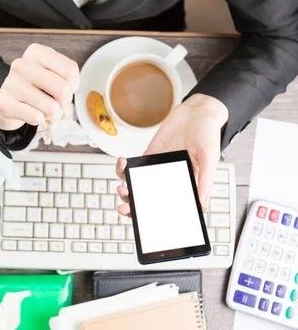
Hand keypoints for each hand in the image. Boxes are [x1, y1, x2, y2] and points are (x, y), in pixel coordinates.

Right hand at [0, 43, 78, 129]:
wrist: (8, 98)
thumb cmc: (38, 84)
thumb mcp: (54, 71)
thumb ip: (69, 76)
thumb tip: (67, 91)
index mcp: (36, 52)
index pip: (71, 71)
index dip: (73, 84)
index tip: (63, 84)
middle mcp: (21, 64)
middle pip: (63, 89)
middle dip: (64, 100)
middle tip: (54, 99)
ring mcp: (10, 84)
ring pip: (51, 107)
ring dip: (50, 110)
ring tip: (39, 104)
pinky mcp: (3, 103)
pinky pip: (36, 118)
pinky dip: (37, 118)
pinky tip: (28, 110)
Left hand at [116, 93, 228, 214]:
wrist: (196, 111)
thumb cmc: (207, 133)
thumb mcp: (210, 156)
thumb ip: (205, 179)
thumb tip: (202, 203)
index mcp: (187, 184)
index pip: (172, 208)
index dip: (158, 217)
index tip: (146, 223)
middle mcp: (171, 179)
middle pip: (151, 200)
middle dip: (135, 207)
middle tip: (126, 209)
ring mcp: (158, 168)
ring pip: (139, 186)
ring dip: (127, 191)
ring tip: (122, 190)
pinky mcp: (150, 155)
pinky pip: (134, 167)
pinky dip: (124, 168)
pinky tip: (123, 162)